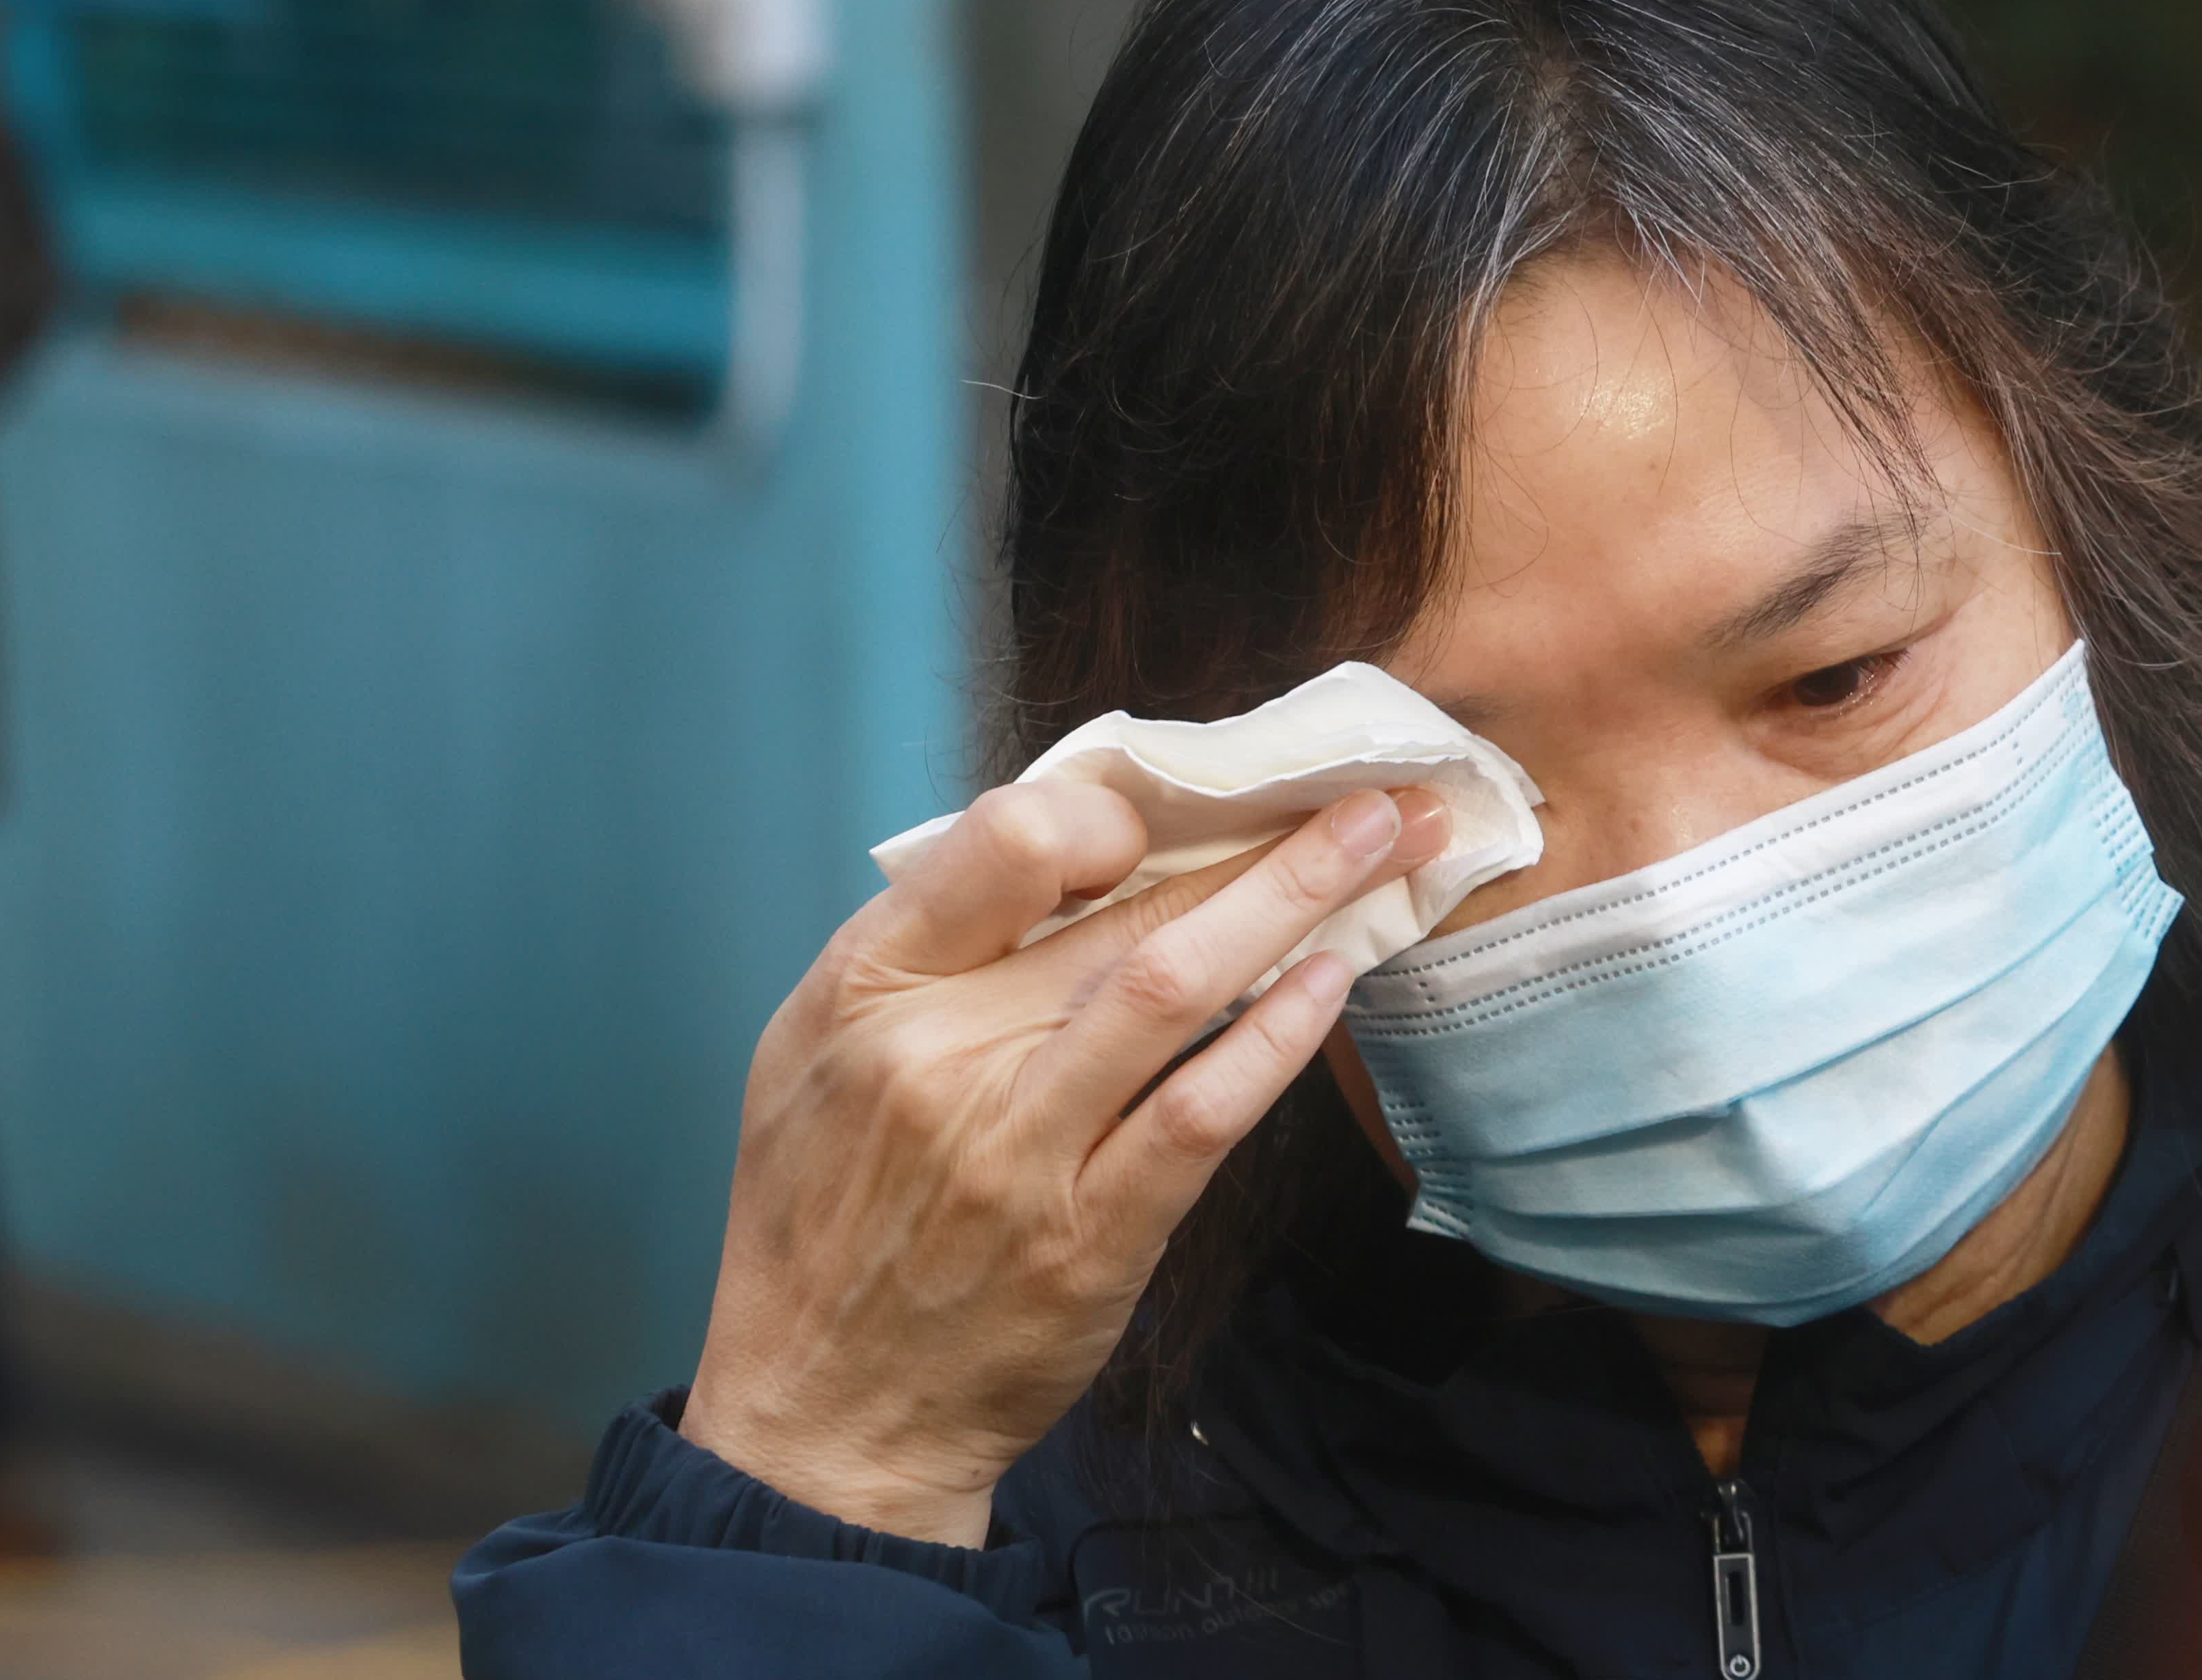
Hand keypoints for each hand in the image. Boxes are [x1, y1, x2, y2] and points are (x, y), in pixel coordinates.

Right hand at [678, 777, 1449, 1544]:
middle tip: (1369, 790)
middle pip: (1128, 911)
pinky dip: (1277, 1041)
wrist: (823, 1410)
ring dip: (1297, 906)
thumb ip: (931, 944)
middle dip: (1265, 840)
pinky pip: (1201, 1115)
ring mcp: (1021, 1151)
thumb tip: (1078, 848)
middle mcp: (941, 1056)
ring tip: (1383, 848)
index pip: (1008, 842)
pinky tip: (1333, 984)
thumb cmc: (825, 1208)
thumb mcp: (818, 1046)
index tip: (1177, 821)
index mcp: (869, 988)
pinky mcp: (1091, 1238)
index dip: (1110, 816)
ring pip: (1177, 988)